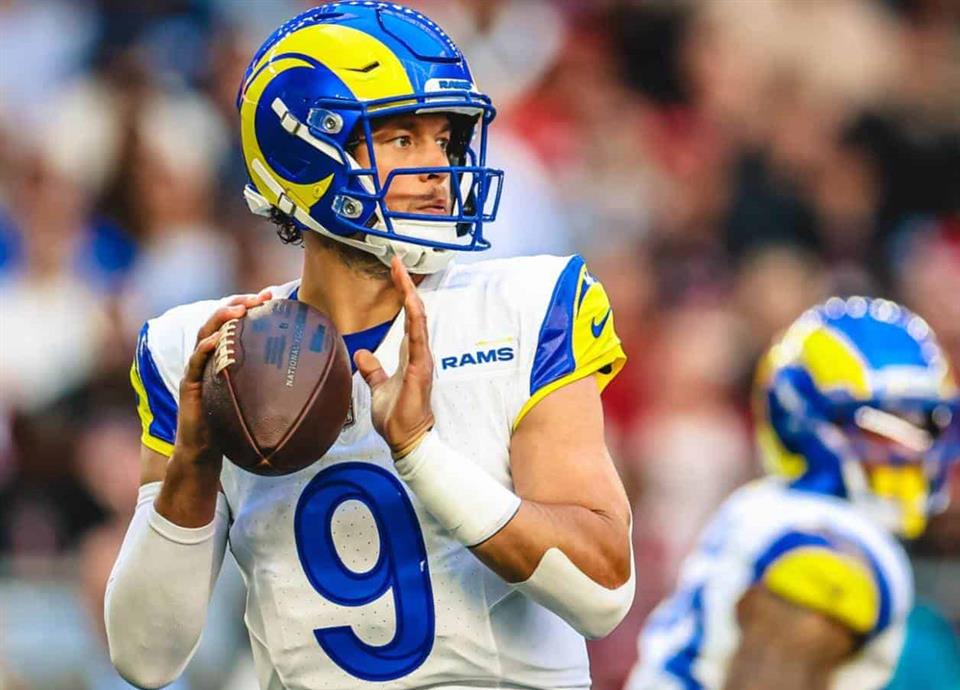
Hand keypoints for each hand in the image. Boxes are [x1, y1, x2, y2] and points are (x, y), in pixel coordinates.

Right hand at [173, 290, 272, 466]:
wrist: (207, 450)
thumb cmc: (235, 423)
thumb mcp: (259, 399)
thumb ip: (276, 385)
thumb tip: (319, 381)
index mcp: (226, 355)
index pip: (236, 323)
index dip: (251, 305)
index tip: (271, 296)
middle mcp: (210, 356)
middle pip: (220, 321)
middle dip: (238, 303)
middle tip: (258, 298)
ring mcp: (197, 369)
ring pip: (205, 334)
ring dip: (220, 318)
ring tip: (238, 310)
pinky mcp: (188, 385)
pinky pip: (194, 363)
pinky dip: (204, 350)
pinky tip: (216, 342)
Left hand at [355, 257, 434, 456]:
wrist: (406, 439)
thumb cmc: (397, 416)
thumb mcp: (379, 388)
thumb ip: (373, 370)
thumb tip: (361, 355)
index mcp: (409, 355)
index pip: (407, 318)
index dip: (401, 294)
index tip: (394, 271)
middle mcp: (418, 353)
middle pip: (414, 312)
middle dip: (406, 286)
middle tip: (396, 262)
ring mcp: (421, 360)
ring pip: (418, 320)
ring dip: (410, 296)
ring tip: (402, 273)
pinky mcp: (420, 369)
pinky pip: (419, 339)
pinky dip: (416, 320)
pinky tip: (413, 303)